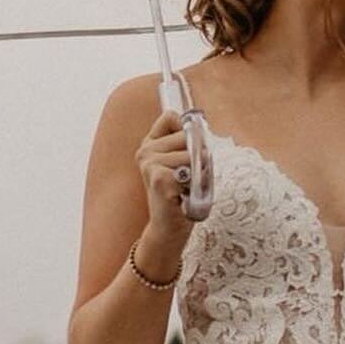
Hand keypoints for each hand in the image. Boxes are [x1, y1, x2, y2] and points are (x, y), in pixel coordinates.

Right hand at [134, 110, 193, 247]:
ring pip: (192, 152)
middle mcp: (146, 151)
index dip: (188, 131)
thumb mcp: (184, 163)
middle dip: (197, 155)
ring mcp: (149, 163)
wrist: (170, 226)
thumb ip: (187, 142)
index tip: (188, 151)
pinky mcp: (158, 177)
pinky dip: (196, 182)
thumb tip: (198, 125)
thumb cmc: (182, 193)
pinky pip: (190, 168)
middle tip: (190, 176)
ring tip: (188, 186)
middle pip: (187, 135)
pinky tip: (184, 193)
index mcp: (150, 144)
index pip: (171, 117)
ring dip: (198, 170)